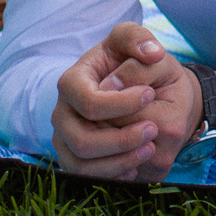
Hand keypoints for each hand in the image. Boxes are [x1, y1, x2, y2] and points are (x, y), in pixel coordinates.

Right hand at [51, 22, 196, 181]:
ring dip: (120, 160)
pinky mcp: (74, 159)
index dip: (121, 104)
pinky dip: (113, 175)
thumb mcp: (136, 42)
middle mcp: (62, 113)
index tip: (149, 94)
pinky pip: (87, 177)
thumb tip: (151, 53)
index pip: (89, 102)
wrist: (137, 89)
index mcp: (72, 82)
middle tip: (154, 130)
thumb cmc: (133, 64)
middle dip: (122, 139)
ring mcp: (64, 139)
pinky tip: (136, 166)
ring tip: (150, 148)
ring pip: (83, 164)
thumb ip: (139, 38)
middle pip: (82, 140)